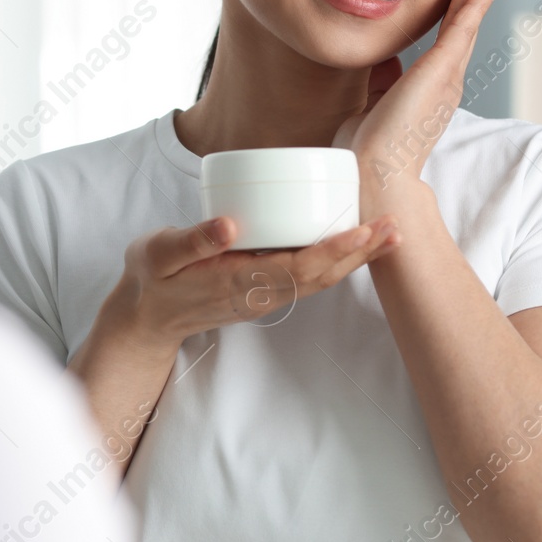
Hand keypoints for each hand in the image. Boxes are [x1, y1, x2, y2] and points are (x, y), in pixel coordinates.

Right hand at [107, 213, 402, 352]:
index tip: (365, 230)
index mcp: (238, 282)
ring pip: (319, 279)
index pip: (298, 267)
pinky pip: (308, 277)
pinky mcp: (263, 289)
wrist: (146, 316)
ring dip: (355, 258)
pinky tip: (350, 242)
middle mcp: (259, 293)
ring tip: (386, 235)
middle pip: (322, 276)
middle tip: (396, 227)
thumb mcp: (158, 255)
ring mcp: (264, 295)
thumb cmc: (152, 278)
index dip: (335, 250)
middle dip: (360, 253)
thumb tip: (230, 225)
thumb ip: (192, 241)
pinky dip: (335, 260)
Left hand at [333, 0, 497, 197]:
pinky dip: (472, 7)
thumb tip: (384, 58)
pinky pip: (460, 32)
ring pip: (464, 24)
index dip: (452, 14)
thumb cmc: (368, 146)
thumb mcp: (375, 101)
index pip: (444, 43)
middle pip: (462, 28)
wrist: (372, 170)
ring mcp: (446, 77)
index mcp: (430, 89)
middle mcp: (445, 82)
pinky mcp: (440, 73)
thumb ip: (384, 78)